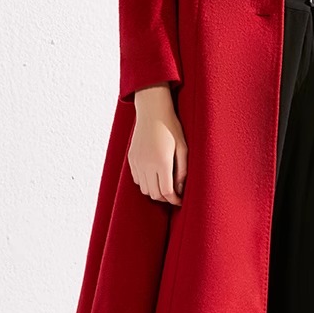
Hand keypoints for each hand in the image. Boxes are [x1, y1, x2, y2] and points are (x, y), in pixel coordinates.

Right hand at [128, 85, 187, 205]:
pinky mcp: (131, 159)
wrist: (152, 111)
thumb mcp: (183, 147)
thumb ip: (182, 170)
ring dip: (154, 191)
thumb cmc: (171, 127)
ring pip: (144, 189)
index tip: (180, 201)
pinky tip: (153, 175)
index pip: (166, 192)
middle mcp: (147, 165)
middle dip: (165, 197)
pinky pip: (136, 179)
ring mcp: (137, 162)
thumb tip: (180, 190)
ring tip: (164, 184)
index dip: (174, 200)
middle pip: (154, 194)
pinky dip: (145, 182)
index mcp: (162, 162)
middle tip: (174, 193)